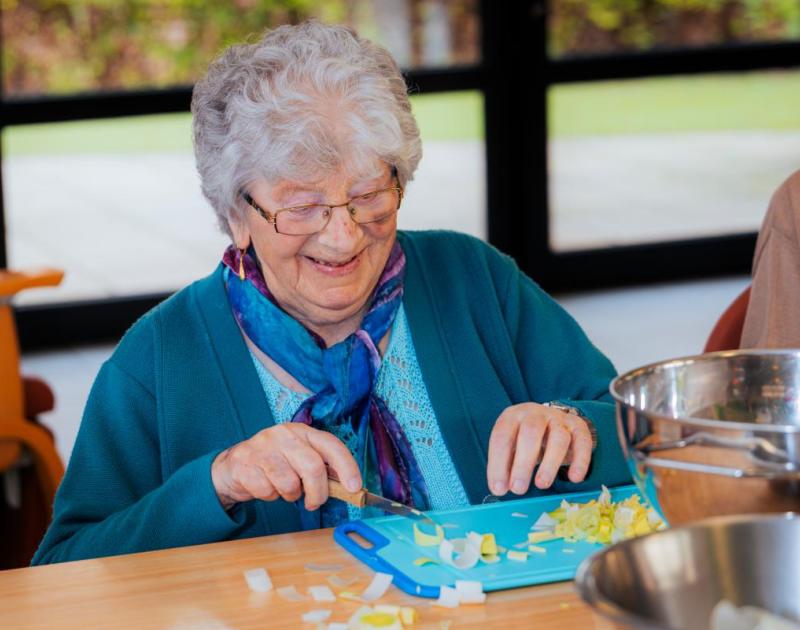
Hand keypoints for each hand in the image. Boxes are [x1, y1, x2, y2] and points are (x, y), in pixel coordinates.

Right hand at [211, 423, 361, 510]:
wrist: (233, 466)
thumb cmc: (274, 463)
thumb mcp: (298, 458)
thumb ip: (321, 467)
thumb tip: (348, 486)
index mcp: (302, 431)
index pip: (331, 445)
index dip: (347, 466)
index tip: (355, 487)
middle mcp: (283, 434)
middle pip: (313, 467)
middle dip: (319, 492)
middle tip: (315, 502)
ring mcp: (262, 447)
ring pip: (289, 483)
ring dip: (290, 495)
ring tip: (283, 488)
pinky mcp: (245, 464)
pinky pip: (267, 491)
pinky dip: (270, 496)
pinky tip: (265, 487)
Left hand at [486, 402, 592, 494]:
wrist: (552, 420)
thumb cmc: (525, 439)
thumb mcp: (511, 447)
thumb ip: (505, 465)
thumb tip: (501, 489)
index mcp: (512, 416)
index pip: (502, 436)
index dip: (498, 463)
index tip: (499, 488)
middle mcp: (535, 414)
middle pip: (530, 432)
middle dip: (523, 463)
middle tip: (518, 489)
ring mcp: (559, 419)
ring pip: (558, 437)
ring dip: (550, 463)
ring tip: (541, 485)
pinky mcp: (579, 427)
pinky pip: (583, 442)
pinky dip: (580, 461)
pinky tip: (574, 478)